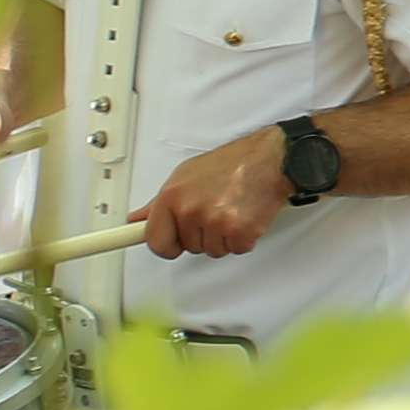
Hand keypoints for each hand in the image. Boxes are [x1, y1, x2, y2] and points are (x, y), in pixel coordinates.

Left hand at [141, 128, 296, 258]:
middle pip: (189, 246)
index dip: (165, 245)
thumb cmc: (231, 164)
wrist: (269, 159)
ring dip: (224, 237)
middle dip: (202, 234)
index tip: (168, 246)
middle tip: (214, 213)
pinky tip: (245, 217)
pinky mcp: (240, 232)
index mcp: (172, 197)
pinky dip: (243, 238)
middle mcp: (191, 210)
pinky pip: (236, 249)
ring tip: (231, 211)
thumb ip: (160, 202)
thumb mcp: (186, 175)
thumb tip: (140, 219)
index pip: (156, 240)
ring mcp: (215, 222)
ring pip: (213, 250)